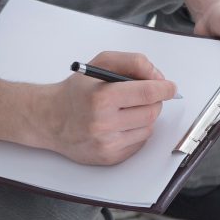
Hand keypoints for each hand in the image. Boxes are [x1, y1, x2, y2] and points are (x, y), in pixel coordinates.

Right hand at [35, 51, 177, 164]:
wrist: (49, 119)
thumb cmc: (76, 91)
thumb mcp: (100, 63)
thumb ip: (133, 62)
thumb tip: (158, 77)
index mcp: (101, 97)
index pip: (148, 93)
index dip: (164, 88)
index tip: (170, 87)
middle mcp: (103, 123)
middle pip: (152, 111)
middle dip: (153, 101)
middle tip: (142, 96)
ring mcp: (106, 143)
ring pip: (148, 128)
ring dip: (144, 117)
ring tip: (125, 110)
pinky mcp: (109, 157)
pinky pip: (139, 143)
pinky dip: (136, 131)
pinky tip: (119, 125)